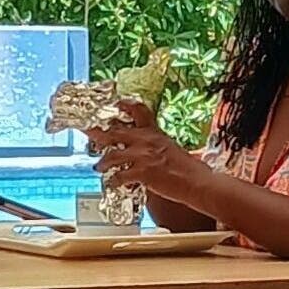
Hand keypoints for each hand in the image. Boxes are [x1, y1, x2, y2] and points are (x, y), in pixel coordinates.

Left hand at [84, 101, 209, 201]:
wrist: (198, 183)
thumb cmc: (191, 170)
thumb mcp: (174, 149)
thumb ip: (159, 147)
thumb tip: (152, 152)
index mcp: (156, 133)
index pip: (139, 111)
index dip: (124, 105)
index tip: (115, 104)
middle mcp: (147, 140)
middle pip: (115, 132)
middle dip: (99, 134)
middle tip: (89, 134)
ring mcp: (143, 156)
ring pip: (113, 155)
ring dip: (103, 162)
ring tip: (98, 166)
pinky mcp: (142, 173)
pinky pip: (120, 176)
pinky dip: (113, 181)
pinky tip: (111, 184)